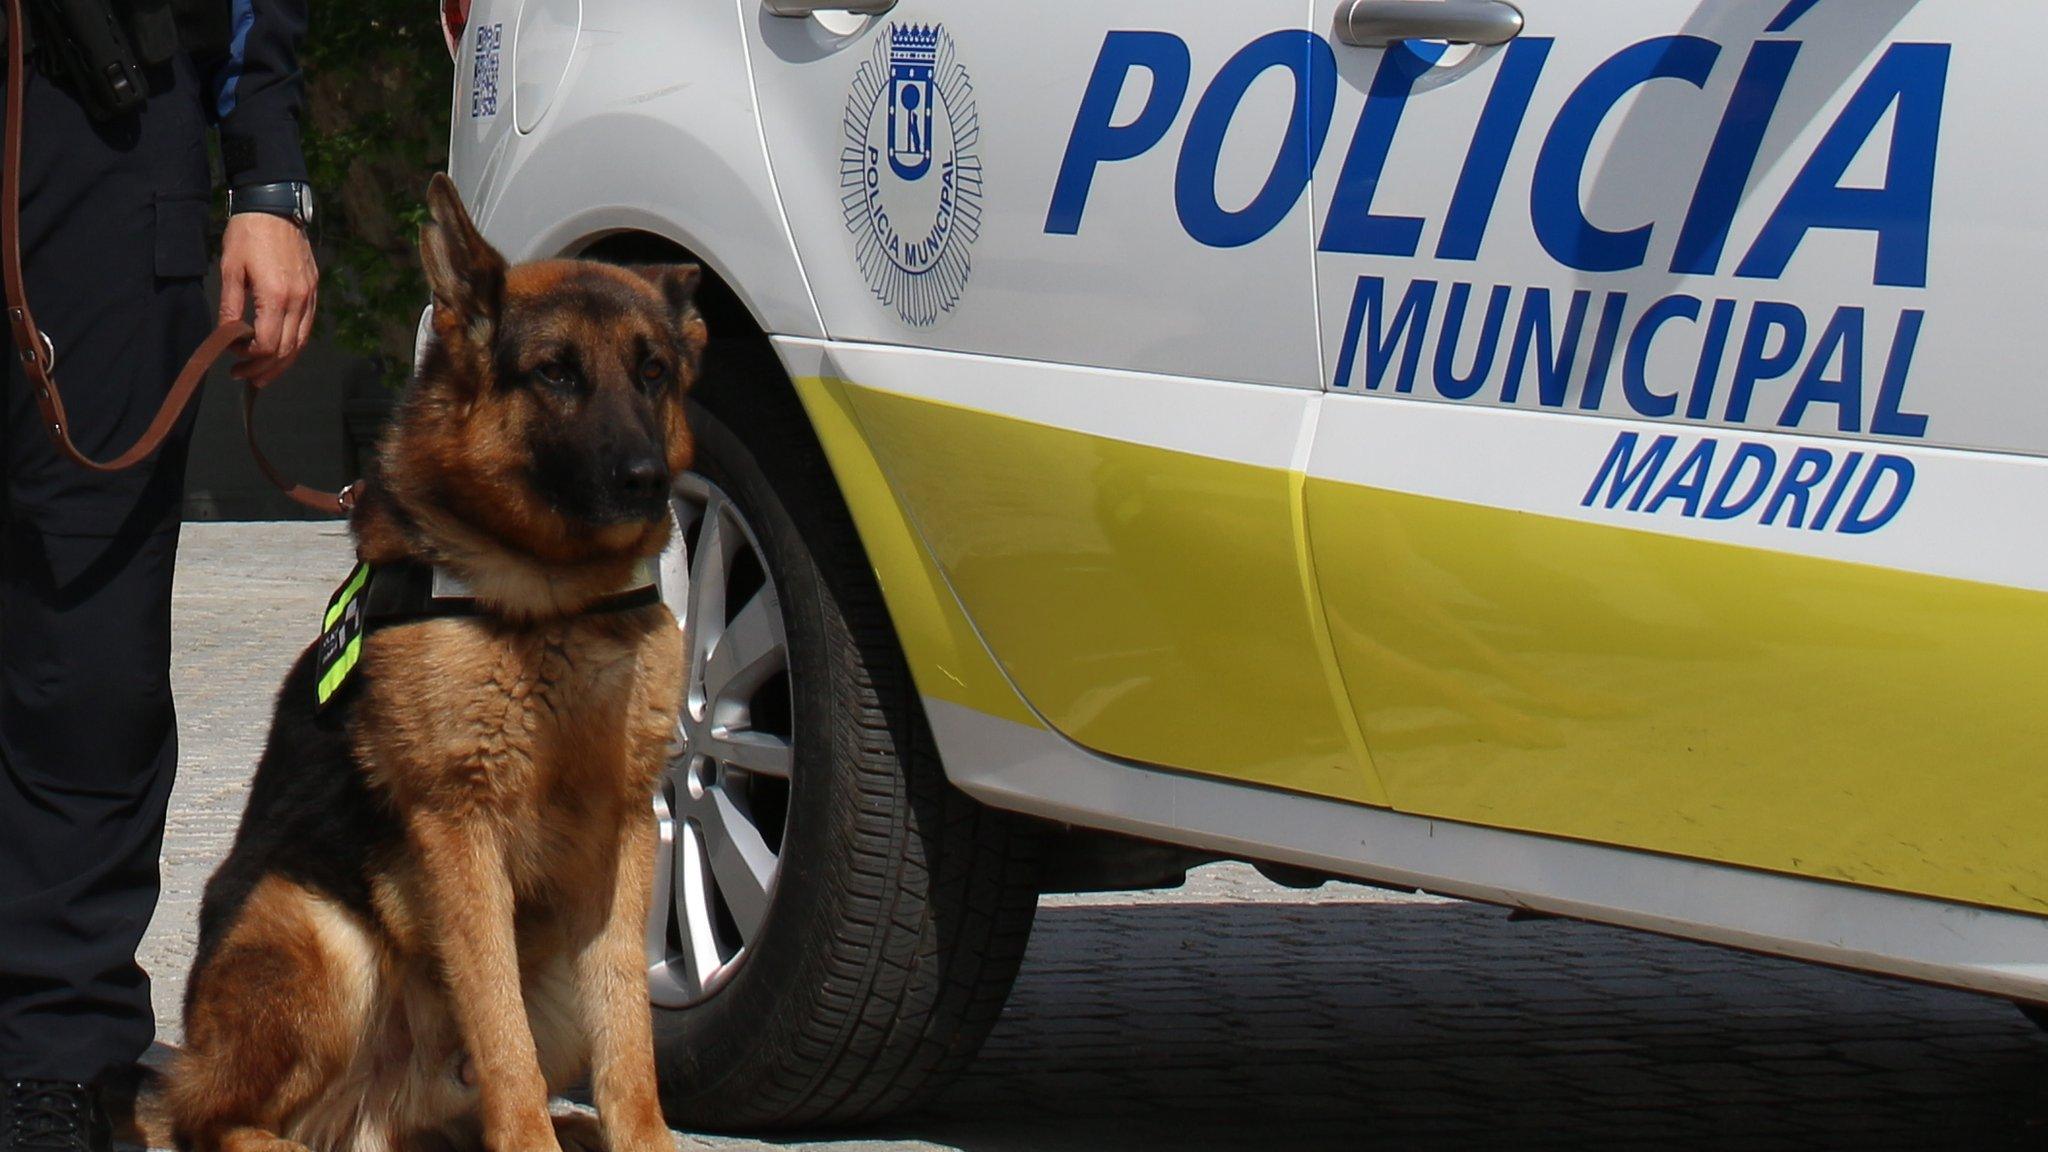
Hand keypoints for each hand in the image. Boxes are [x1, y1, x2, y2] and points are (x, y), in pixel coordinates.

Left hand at [219, 212, 318, 386]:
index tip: (230, 354)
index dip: (248, 356)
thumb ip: (230, 306)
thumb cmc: (247, 234)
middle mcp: (298, 300)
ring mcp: (310, 296)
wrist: (275, 206)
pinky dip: (293, 344)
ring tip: (262, 374)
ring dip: (282, 363)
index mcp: (275, 296)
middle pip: (286, 349)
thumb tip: (226, 336)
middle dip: (264, 368)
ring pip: (301, 342)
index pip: (266, 343)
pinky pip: (307, 327)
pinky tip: (279, 349)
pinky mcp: (313, 290)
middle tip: (243, 377)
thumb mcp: (230, 268)